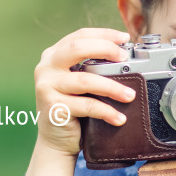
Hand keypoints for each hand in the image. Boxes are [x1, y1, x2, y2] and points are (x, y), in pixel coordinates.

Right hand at [32, 28, 137, 156]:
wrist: (56, 141)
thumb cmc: (72, 108)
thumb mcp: (77, 81)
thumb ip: (90, 67)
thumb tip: (124, 57)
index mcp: (53, 56)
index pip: (79, 36)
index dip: (104, 34)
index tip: (125, 38)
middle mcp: (46, 67)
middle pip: (77, 48)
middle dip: (106, 49)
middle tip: (125, 59)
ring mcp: (46, 86)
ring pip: (85, 80)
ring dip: (112, 87)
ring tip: (129, 95)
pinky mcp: (53, 107)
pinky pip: (87, 106)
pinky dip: (106, 111)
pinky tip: (119, 118)